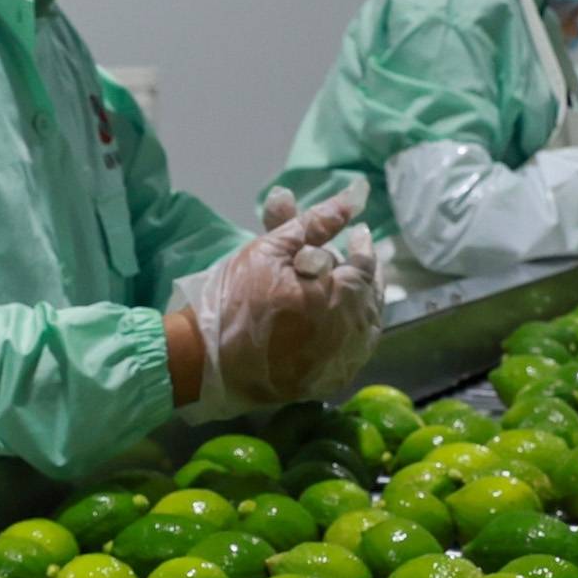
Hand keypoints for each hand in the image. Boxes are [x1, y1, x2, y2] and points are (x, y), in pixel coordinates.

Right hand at [174, 182, 383, 416]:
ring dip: (361, 304)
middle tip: (354, 261)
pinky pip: (354, 353)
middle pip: (370, 298)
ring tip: (344, 288)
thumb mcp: (270, 250)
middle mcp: (350, 332)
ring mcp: (341, 361)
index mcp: (339, 297)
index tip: (358, 234)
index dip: (362, 247)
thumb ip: (315, 223)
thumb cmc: (235, 298)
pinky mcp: (329, 381)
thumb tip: (353, 197)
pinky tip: (336, 322)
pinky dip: (351, 333)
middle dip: (364, 276)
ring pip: (367, 326)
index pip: (365, 267)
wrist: (206, 359)